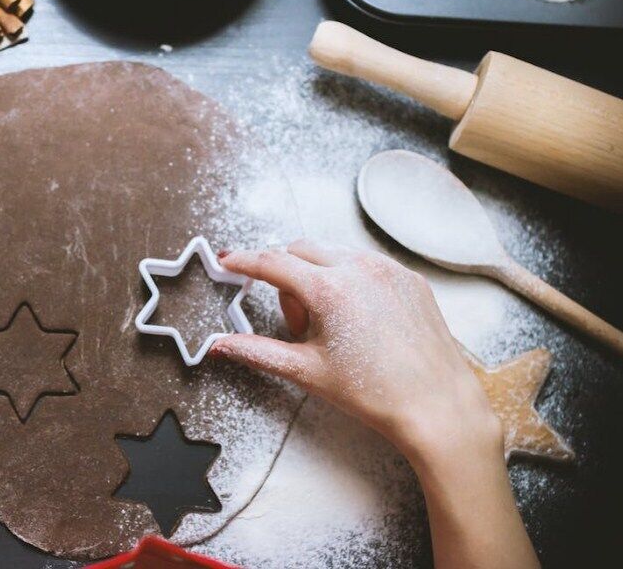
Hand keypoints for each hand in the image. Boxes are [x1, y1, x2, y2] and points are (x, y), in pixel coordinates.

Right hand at [212, 240, 498, 461]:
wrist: (436, 407)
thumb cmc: (377, 393)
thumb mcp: (306, 371)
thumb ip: (257, 351)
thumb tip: (221, 345)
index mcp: (329, 289)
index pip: (271, 262)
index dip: (243, 261)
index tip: (228, 261)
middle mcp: (359, 269)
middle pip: (299, 251)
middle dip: (285, 277)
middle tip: (298, 323)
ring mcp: (388, 270)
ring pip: (333, 253)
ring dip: (317, 276)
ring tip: (332, 326)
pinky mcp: (409, 278)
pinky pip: (365, 263)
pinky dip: (350, 280)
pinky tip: (359, 320)